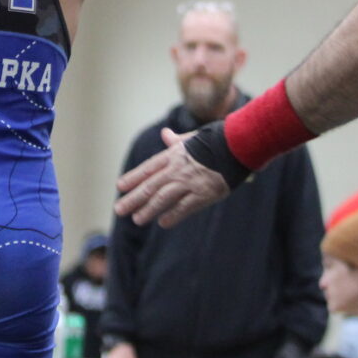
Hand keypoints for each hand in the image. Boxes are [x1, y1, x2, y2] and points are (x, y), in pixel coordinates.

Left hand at [115, 126, 230, 227]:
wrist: (238, 145)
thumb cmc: (216, 141)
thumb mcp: (193, 138)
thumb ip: (177, 141)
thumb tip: (165, 134)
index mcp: (174, 154)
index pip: (148, 168)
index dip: (133, 177)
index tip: (120, 186)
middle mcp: (178, 168)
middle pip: (150, 185)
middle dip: (133, 198)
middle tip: (119, 209)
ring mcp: (190, 182)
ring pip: (164, 198)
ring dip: (148, 210)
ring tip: (137, 220)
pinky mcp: (204, 193)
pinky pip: (185, 207)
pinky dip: (173, 215)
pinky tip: (163, 223)